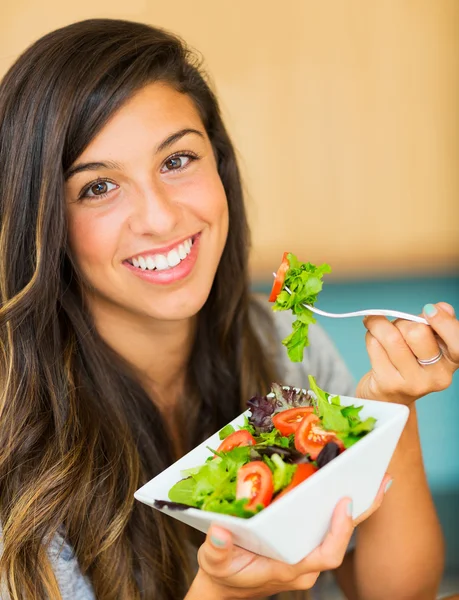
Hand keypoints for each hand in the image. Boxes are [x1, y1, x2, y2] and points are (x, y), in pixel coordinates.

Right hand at [192, 475, 391, 598]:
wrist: (224, 585)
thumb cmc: (221, 574)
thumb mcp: (214, 563)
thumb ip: (218, 552)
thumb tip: (219, 532)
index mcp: (289, 568)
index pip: (326, 555)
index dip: (340, 532)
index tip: (346, 503)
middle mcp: (304, 562)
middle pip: (341, 537)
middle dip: (363, 511)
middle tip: (381, 480)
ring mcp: (305, 552)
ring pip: (338, 529)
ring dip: (358, 506)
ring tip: (373, 475)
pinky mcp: (302, 542)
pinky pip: (327, 524)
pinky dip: (340, 506)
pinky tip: (346, 482)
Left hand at [356, 302, 458, 403]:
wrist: (389, 396)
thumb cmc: (409, 362)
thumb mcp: (429, 343)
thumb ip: (437, 324)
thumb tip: (442, 308)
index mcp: (451, 361)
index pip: (457, 341)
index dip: (443, 322)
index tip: (429, 311)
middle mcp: (437, 376)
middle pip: (417, 333)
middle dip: (403, 322)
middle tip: (398, 328)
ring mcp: (412, 383)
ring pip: (392, 337)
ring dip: (380, 325)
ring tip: (378, 326)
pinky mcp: (388, 384)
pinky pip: (374, 345)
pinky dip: (370, 336)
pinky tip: (374, 341)